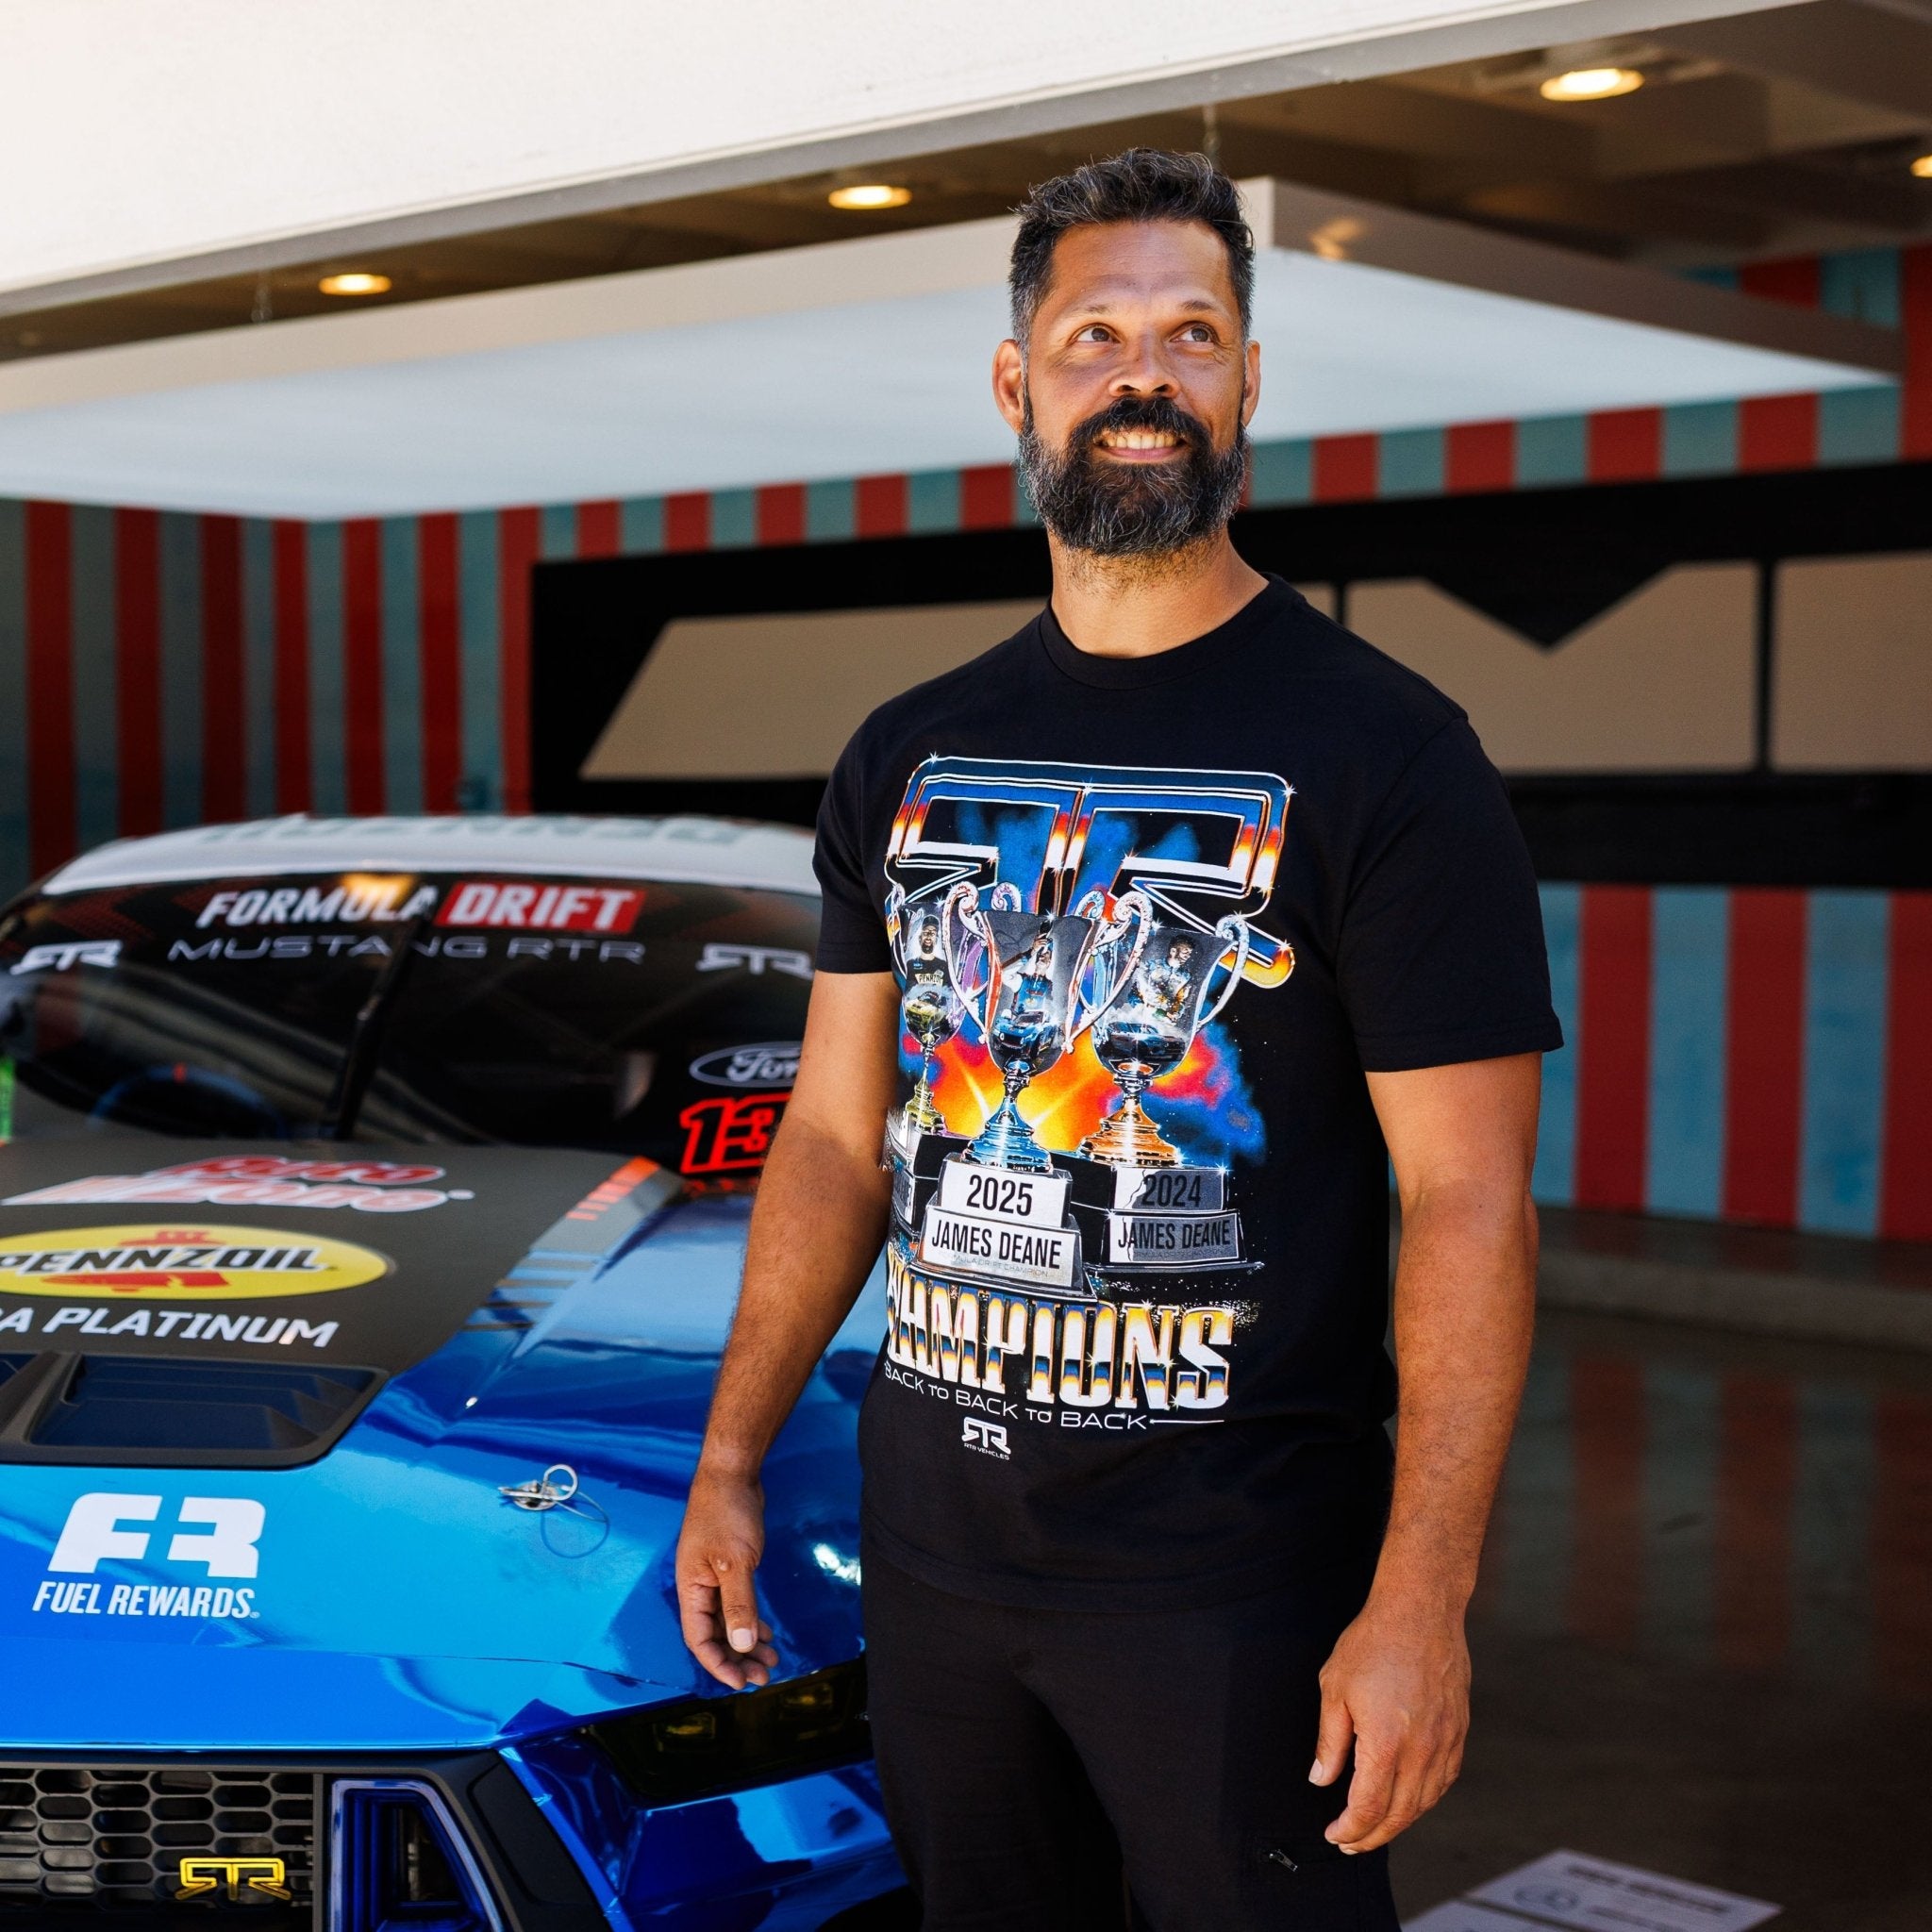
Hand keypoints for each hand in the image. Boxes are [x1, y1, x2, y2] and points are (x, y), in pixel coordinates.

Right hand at [675, 1464, 778, 1689]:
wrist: (732, 1474)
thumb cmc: (727, 1514)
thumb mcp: (735, 1562)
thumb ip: (738, 1604)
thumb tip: (741, 1645)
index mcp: (691, 1589)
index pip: (699, 1639)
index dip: (719, 1664)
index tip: (742, 1682)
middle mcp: (698, 1587)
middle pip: (714, 1634)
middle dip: (737, 1658)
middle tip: (765, 1677)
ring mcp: (713, 1576)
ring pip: (728, 1620)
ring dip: (747, 1641)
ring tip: (771, 1660)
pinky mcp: (729, 1566)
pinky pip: (737, 1603)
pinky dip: (750, 1619)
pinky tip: (765, 1632)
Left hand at [1309, 1591, 1469, 1853]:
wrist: (1420, 1611)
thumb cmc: (1373, 1643)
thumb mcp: (1334, 1688)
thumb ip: (1329, 1742)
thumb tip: (1321, 1779)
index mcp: (1386, 1743)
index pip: (1369, 1808)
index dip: (1351, 1829)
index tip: (1335, 1834)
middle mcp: (1421, 1750)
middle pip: (1399, 1814)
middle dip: (1372, 1835)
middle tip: (1351, 1841)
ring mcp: (1445, 1742)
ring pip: (1424, 1802)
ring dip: (1399, 1821)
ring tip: (1375, 1826)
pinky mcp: (1458, 1732)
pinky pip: (1443, 1780)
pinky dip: (1424, 1799)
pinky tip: (1409, 1799)